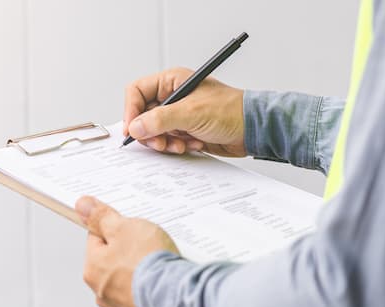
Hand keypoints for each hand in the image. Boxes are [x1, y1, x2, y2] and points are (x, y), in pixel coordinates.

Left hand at [75, 196, 178, 306]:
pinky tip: (163, 286)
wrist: (176, 295)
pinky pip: (144, 303)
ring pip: (128, 285)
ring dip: (140, 276)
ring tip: (159, 268)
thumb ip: (101, 217)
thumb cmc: (149, 262)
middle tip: (148, 247)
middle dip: (128, 254)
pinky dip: (151, 295)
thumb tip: (82, 206)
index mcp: (93, 269)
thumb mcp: (124, 227)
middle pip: (113, 264)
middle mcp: (102, 293)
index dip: (115, 230)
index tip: (130, 229)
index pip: (97, 240)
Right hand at [123, 67, 245, 156]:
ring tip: (182, 144)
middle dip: (151, 132)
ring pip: (155, 131)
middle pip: (143, 115)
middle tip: (161, 143)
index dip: (131, 111)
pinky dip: (177, 146)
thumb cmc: (231, 111)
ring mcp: (179, 115)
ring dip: (166, 142)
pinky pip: (169, 141)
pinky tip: (194, 144)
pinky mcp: (186, 130)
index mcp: (172, 82)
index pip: (137, 92)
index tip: (132, 130)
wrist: (253, 130)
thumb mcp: (192, 113)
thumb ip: (160, 120)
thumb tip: (136, 126)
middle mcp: (173, 97)